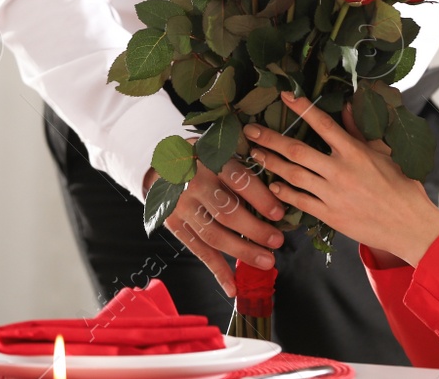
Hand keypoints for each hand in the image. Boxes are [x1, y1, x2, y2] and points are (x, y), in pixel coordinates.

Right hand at [146, 156, 286, 296]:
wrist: (160, 166)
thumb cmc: (201, 159)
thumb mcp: (218, 151)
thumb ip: (242, 166)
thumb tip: (278, 194)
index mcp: (209, 160)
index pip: (239, 180)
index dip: (261, 198)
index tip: (279, 214)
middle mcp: (194, 184)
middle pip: (227, 212)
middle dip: (255, 230)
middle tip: (277, 242)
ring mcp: (182, 207)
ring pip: (214, 235)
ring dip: (242, 252)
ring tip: (266, 261)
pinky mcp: (174, 225)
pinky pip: (199, 250)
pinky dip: (216, 270)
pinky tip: (233, 287)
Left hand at [243, 91, 438, 266]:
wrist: (409, 225)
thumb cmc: (402, 186)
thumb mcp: (384, 152)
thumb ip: (360, 130)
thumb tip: (345, 105)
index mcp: (355, 151)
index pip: (322, 123)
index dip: (301, 107)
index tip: (284, 95)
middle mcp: (340, 171)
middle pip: (296, 151)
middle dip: (270, 139)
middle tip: (250, 130)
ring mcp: (332, 194)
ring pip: (293, 175)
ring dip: (271, 163)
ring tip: (255, 154)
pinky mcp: (329, 215)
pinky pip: (300, 201)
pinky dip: (284, 192)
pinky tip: (272, 185)